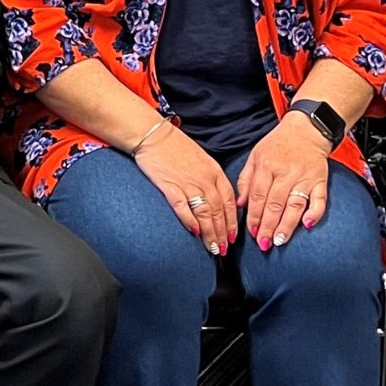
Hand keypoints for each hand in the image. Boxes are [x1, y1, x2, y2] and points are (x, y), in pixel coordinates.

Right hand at [132, 120, 240, 255]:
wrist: (153, 136)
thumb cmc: (176, 147)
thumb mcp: (202, 160)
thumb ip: (211, 179)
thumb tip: (217, 200)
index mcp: (215, 172)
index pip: (229, 202)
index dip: (232, 222)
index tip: (232, 237)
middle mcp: (204, 179)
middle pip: (218, 212)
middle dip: (222, 234)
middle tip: (223, 250)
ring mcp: (188, 183)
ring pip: (205, 213)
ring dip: (210, 233)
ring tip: (212, 248)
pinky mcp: (170, 186)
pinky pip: (183, 207)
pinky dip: (190, 221)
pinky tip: (194, 232)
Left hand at [237, 111, 331, 249]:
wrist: (306, 130)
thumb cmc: (277, 145)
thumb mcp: (256, 156)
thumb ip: (246, 180)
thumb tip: (240, 205)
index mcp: (267, 166)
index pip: (258, 195)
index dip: (254, 216)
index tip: (251, 232)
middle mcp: (286, 172)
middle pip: (275, 203)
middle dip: (268, 226)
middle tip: (263, 243)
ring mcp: (305, 177)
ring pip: (295, 204)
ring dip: (287, 225)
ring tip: (280, 241)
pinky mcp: (320, 180)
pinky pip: (320, 199)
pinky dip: (314, 213)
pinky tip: (307, 225)